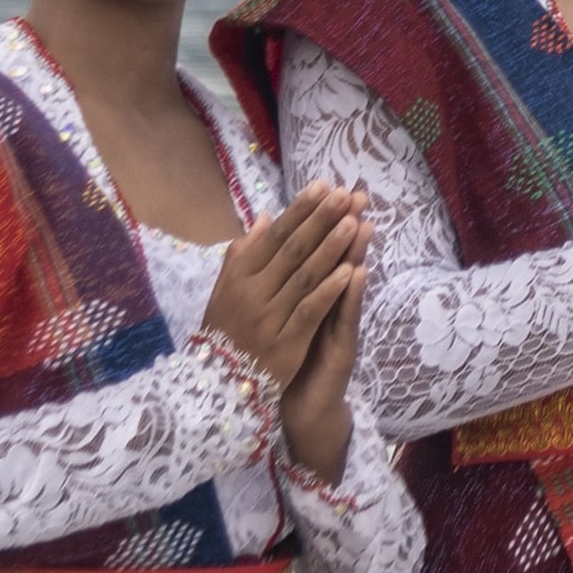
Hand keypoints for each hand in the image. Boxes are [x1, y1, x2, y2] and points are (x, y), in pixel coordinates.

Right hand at [204, 179, 367, 410]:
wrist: (218, 386)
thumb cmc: (227, 332)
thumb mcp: (224, 292)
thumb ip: (242, 255)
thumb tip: (264, 217)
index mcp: (237, 279)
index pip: (273, 238)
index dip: (299, 211)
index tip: (322, 186)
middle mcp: (251, 295)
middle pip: (292, 252)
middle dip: (320, 221)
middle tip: (345, 195)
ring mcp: (268, 320)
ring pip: (304, 278)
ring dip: (330, 249)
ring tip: (354, 223)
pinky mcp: (285, 345)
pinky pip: (309, 313)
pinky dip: (329, 291)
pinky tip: (350, 271)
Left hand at [280, 214, 367, 477]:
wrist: (299, 408)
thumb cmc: (289, 361)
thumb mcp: (283, 319)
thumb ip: (280, 284)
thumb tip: (267, 240)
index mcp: (310, 297)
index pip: (317, 254)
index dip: (323, 223)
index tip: (330, 189)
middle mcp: (329, 307)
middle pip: (338, 261)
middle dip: (344, 228)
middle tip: (357, 196)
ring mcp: (338, 327)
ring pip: (348, 285)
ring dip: (356, 253)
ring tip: (363, 224)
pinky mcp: (341, 349)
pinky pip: (347, 318)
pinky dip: (351, 296)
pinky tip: (359, 273)